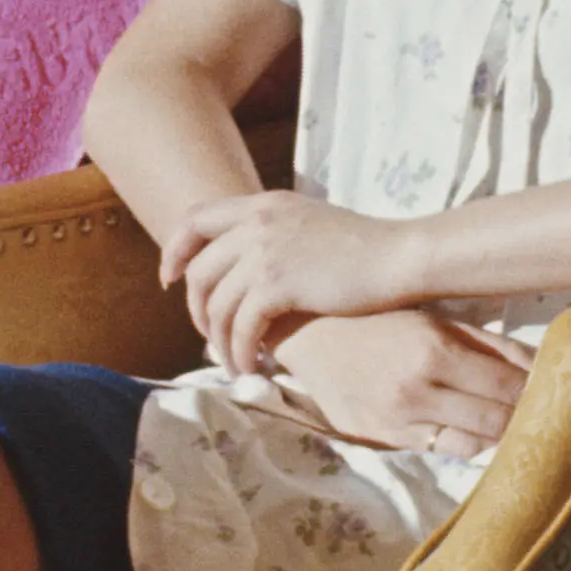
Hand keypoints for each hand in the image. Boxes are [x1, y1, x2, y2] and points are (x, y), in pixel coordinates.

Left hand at [161, 187, 422, 376]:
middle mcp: (256, 222)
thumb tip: (246, 268)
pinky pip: (241, 327)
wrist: (399, 256)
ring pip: (216, 305)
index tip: (171, 280)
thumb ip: (274, 234)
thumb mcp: (309, 223)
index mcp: (261, 204)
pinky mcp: (278, 284)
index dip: (175, 251)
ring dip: (219, 341)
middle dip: (196, 310)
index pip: (194, 219)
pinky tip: (252, 366)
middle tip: (208, 336)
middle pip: (198, 269)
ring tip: (233, 363)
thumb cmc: (364, 248)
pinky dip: (240, 352)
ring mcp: (264, 251)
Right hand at [268, 311, 530, 458]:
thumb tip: (544, 364)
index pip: (508, 386)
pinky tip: (474, 431)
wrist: (307, 336)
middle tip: (546, 413)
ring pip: (471, 446)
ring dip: (497, 438)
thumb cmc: (379, 318)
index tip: (560, 391)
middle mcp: (416, 392)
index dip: (539, 392)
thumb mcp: (436, 319)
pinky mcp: (380, 439)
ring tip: (512, 426)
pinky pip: (438, 451)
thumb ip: (490, 344)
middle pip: (496, 422)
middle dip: (526, 419)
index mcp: (433, 352)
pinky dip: (463, 443)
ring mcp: (396, 421)